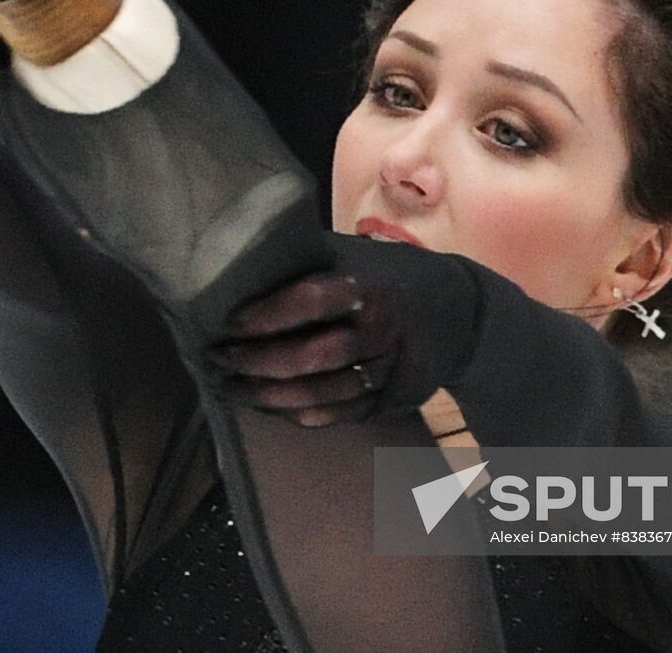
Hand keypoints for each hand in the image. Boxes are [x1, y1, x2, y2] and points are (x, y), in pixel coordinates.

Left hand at [208, 271, 401, 426]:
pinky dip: (290, 413)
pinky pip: (329, 416)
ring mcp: (383, 373)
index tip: (230, 323)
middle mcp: (378, 334)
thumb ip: (309, 261)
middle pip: (311, 357)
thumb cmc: (389, 275)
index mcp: (369, 289)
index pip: (311, 302)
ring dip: (264, 395)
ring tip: (226, 386)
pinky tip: (263, 403)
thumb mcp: (357, 255)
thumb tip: (243, 263)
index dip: (267, 315)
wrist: (453, 311)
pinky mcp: (382, 402)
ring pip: (317, 394)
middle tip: (218, 358)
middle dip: (257, 362)